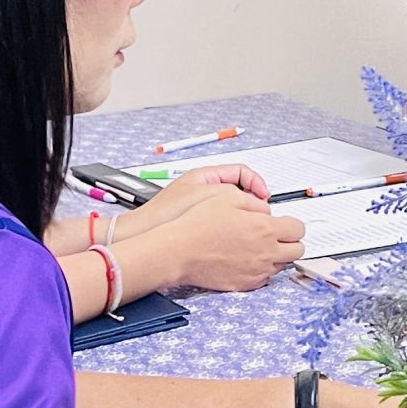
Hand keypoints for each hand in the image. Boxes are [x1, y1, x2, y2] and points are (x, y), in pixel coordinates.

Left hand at [127, 163, 269, 232]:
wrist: (142, 233)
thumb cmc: (168, 213)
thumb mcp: (207, 196)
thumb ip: (235, 194)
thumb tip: (257, 202)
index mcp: (206, 175)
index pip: (242, 172)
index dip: (257, 183)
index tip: (264, 196)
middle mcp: (203, 187)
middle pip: (239, 188)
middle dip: (252, 200)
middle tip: (260, 213)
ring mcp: (200, 204)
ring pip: (232, 206)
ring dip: (242, 214)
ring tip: (247, 225)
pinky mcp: (197, 221)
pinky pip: (223, 219)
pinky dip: (232, 225)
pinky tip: (233, 235)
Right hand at [152, 191, 304, 291]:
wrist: (177, 251)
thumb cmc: (197, 224)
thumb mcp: (229, 198)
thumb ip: (256, 203)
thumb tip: (267, 211)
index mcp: (265, 229)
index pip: (299, 229)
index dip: (292, 224)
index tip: (285, 223)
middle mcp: (265, 252)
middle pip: (297, 250)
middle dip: (290, 241)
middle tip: (276, 235)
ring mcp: (256, 271)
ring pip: (282, 265)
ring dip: (276, 255)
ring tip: (257, 246)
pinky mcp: (245, 284)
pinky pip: (265, 278)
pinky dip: (261, 269)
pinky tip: (247, 259)